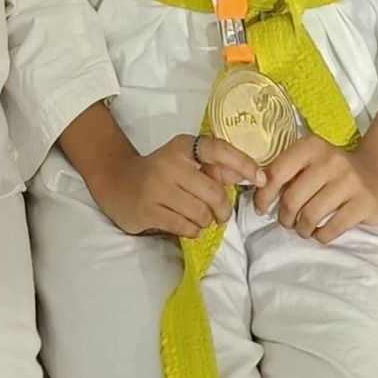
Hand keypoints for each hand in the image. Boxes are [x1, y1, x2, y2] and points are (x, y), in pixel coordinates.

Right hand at [84, 128, 247, 239]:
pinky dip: (192, 230)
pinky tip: (186, 224)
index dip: (242, 163)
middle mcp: (170, 163)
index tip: (260, 177)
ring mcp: (157, 187)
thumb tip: (252, 175)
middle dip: (222, 209)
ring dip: (205, 221)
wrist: (118, 182)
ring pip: (201, 213)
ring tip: (198, 218)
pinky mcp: (148, 209)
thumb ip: (214, 168)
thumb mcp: (185, 163)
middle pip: (213, 193)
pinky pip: (186, 227)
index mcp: (183, 146)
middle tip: (220, 215)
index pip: (218, 149)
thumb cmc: (161, 173)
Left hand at [253, 128, 377, 242]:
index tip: (261, 208)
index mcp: (312, 146)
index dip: (264, 194)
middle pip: (292, 198)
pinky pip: (332, 228)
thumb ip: (288, 171)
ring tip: (304, 229)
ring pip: (311, 215)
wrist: (377, 175)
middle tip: (288, 222)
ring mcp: (350, 180)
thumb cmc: (334, 172)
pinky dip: (321, 236)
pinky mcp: (364, 202)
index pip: (277, 172)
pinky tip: (320, 233)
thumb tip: (258, 187)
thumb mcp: (311, 162)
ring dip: (302, 229)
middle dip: (285, 217)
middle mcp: (331, 159)